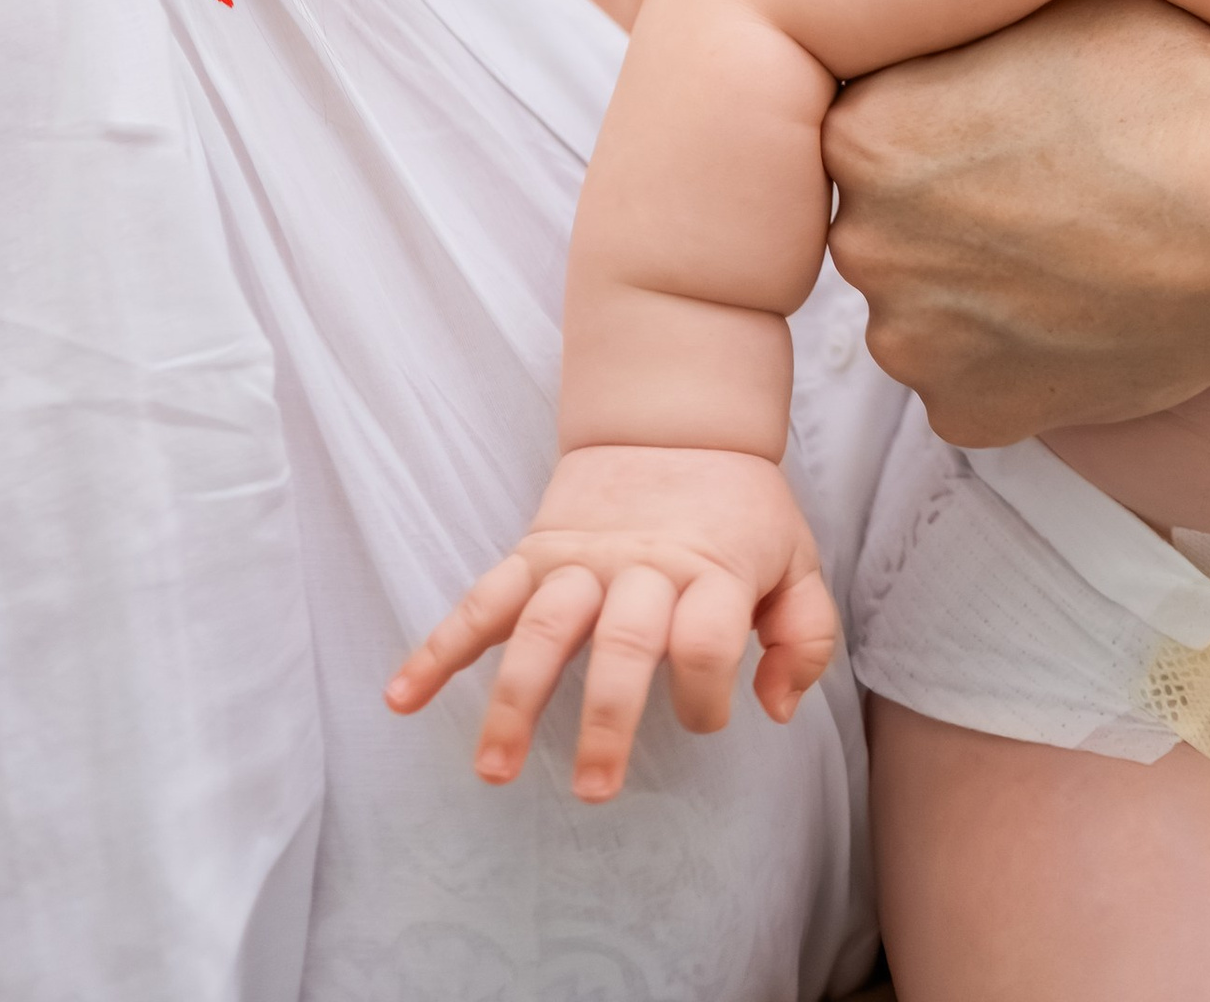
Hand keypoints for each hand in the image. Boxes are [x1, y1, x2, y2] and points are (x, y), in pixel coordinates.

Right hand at [386, 444, 835, 801]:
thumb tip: (772, 708)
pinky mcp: (535, 552)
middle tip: (592, 790)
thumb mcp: (797, 559)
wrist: (677, 420)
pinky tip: (403, 696)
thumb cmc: (740, 509)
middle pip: (622, 642)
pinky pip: (482, 599)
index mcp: (711, 567)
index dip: (707, 691)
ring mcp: (582, 558)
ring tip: (493, 769)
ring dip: (514, 699)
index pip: (705, 639)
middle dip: (605, 719)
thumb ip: (805, 636)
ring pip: (543, 627)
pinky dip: (439, 645)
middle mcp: (643, 565)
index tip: (705, 721)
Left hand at [825, 0, 1209, 441]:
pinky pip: (970, 367)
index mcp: (865, 133)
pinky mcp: (975, 417)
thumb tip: (906, 22)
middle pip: (882, 210)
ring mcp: (920, 344)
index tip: (998, 103)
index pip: (860, 112)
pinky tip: (1081, 294)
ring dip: (971, 270)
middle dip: (940, 192)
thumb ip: (947, 21)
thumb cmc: (1176, 87)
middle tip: (1040, 170)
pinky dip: (1013, 340)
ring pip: (924, 293)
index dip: (935, 103)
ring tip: (1074, 233)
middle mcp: (867, 246)